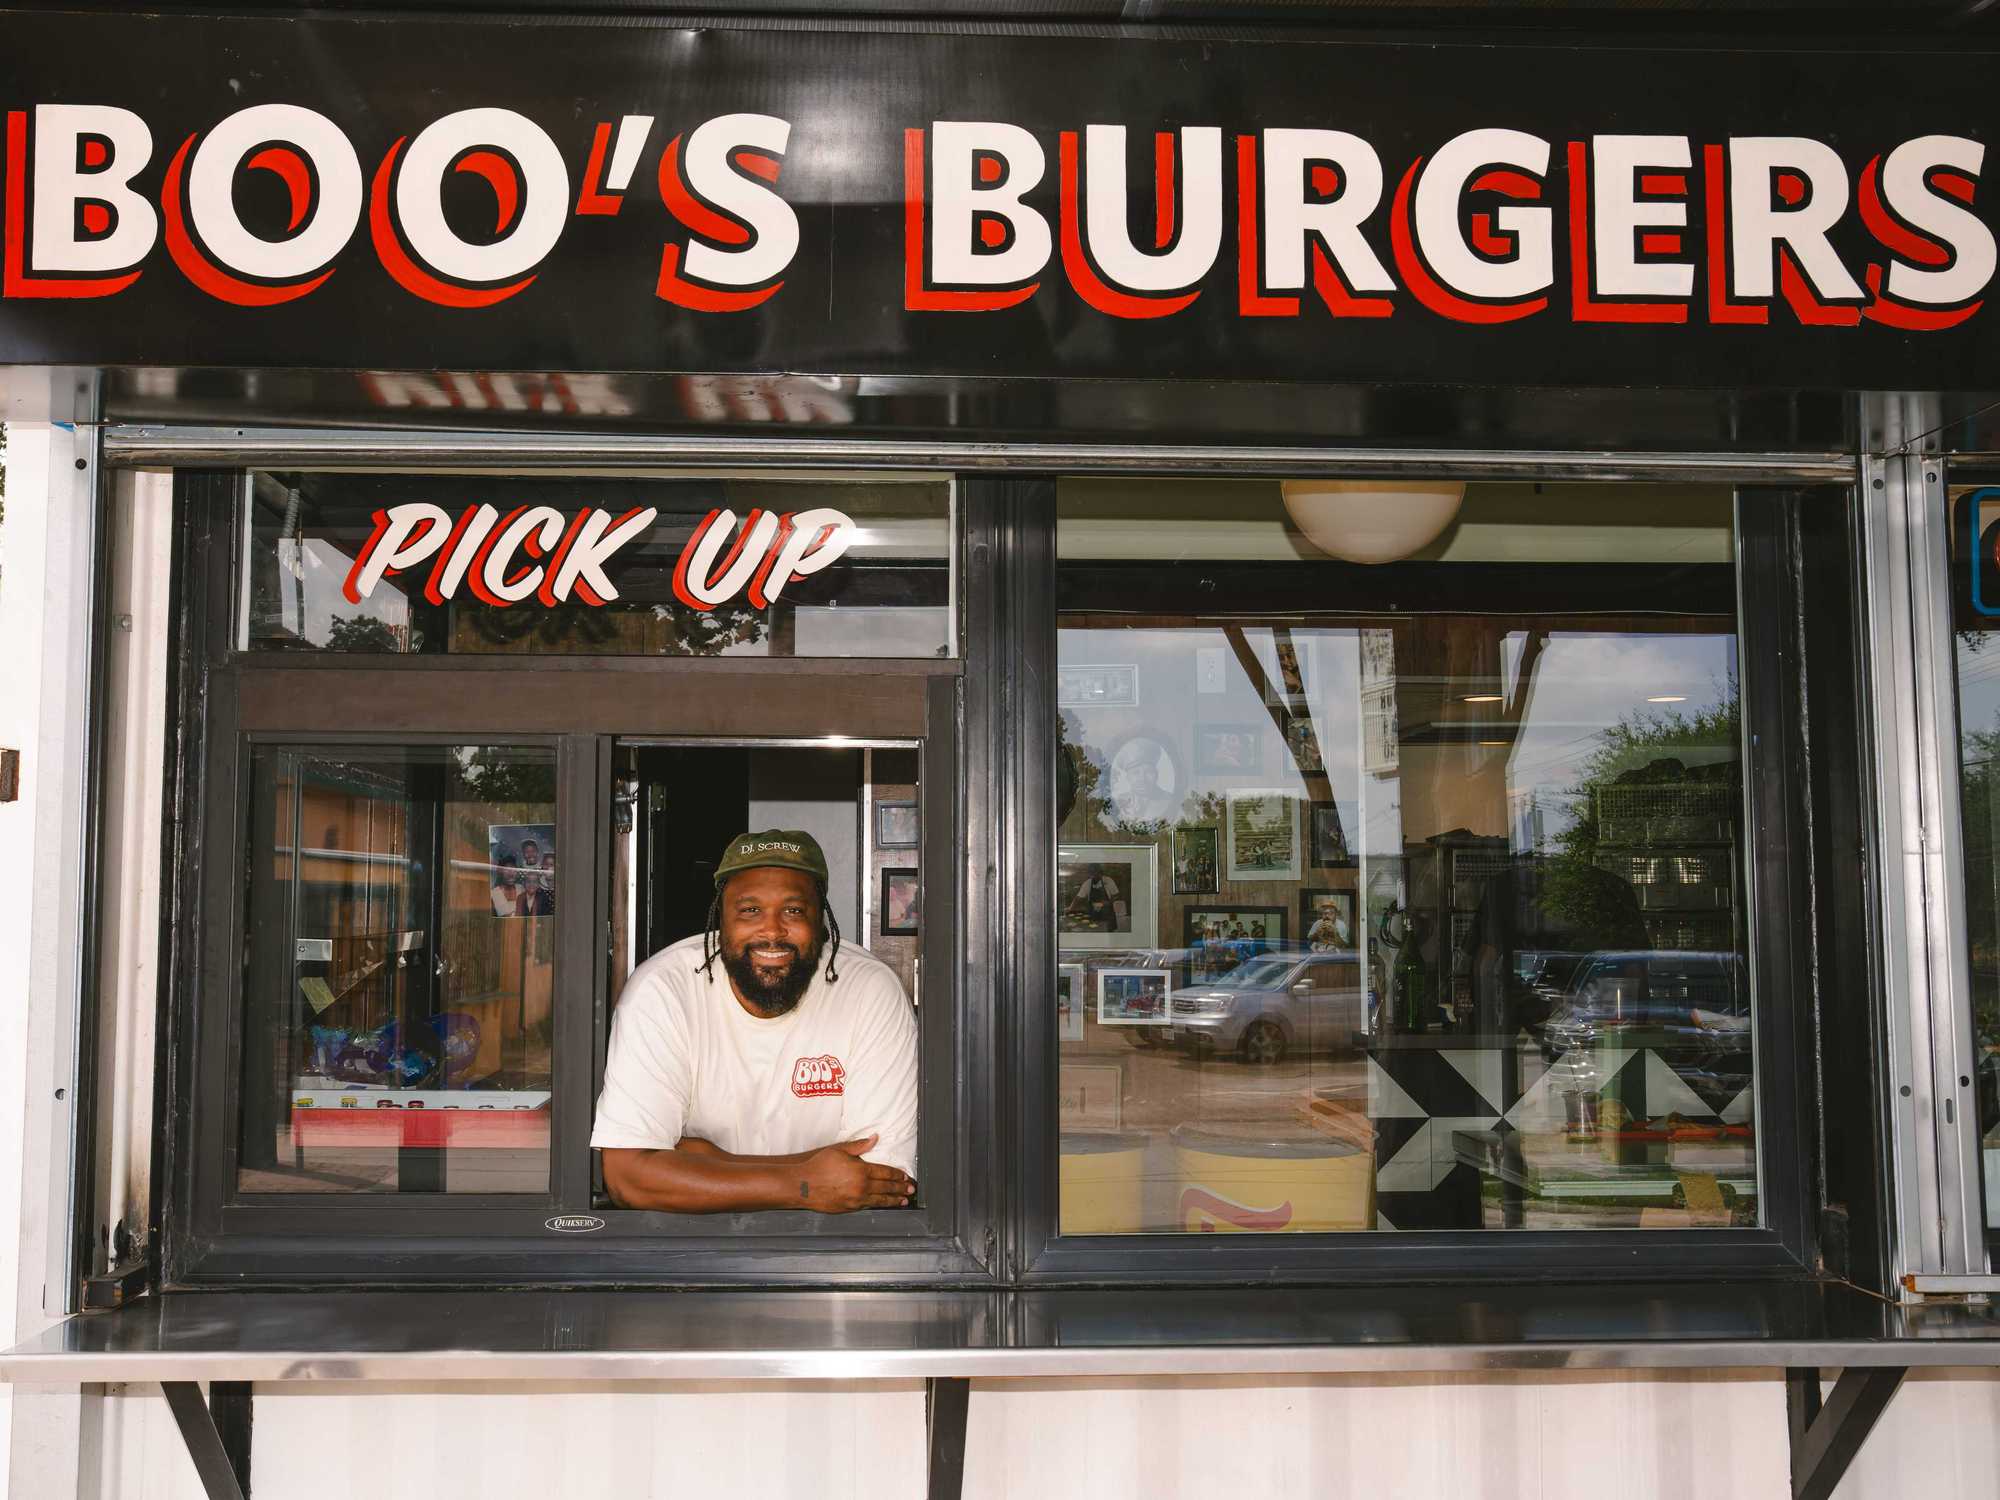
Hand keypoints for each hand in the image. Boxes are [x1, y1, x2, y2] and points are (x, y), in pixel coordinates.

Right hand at [796, 1135, 914, 1212]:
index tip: (906, 1176)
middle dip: (901, 1188)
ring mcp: (856, 1200)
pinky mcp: (849, 1209)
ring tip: (903, 1201)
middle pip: (887, 1188)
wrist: (802, 1185)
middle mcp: (861, 1187)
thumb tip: (875, 1138)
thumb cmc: (819, 1166)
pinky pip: (868, 1207)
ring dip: (894, 1200)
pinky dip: (878, 1205)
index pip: (886, 1173)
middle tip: (911, 1189)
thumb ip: (860, 1146)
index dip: (898, 1175)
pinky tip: (883, 1205)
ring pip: (880, 1201)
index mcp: (861, 1170)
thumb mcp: (839, 1150)